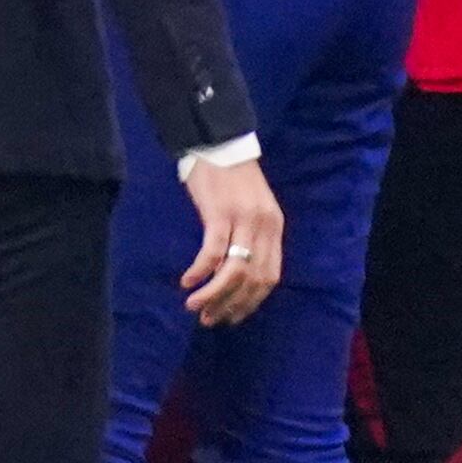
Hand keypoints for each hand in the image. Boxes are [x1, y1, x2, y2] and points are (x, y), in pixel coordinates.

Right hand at [179, 154, 285, 329]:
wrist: (219, 143)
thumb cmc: (230, 178)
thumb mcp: (250, 209)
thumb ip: (249, 237)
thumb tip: (234, 272)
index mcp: (274, 228)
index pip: (270, 276)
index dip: (250, 302)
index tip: (231, 316)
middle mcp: (263, 227)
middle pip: (253, 279)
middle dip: (231, 305)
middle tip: (209, 319)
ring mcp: (243, 221)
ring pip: (235, 270)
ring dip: (214, 294)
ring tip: (195, 307)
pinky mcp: (220, 213)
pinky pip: (213, 251)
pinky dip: (201, 271)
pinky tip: (188, 281)